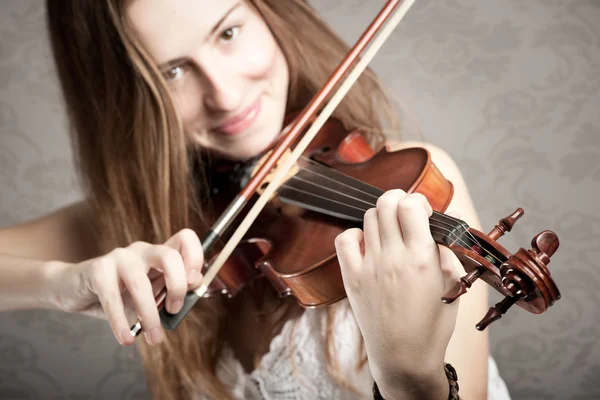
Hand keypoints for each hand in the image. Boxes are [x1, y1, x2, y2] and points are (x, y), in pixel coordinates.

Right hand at [47, 228, 203, 345]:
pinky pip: (112, 297)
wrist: (73, 291)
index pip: (185, 239)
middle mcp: (142, 250)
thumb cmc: (117, 295)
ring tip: (153, 337)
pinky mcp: (97, 269)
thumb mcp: (148, 297)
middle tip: (174, 311)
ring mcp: (119, 257)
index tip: (194, 284)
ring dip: (150, 314)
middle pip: (169, 256)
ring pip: (141, 282)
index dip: (196, 257)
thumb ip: (169, 294)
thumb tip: (190, 293)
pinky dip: (121, 322)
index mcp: (159, 253)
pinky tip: (126, 338)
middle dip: (177, 286)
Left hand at [334, 190, 459, 391]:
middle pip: (386, 204)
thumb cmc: (433, 325)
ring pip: (368, 217)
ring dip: (381, 216)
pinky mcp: (352, 277)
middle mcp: (392, 257)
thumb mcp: (453, 286)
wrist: (403, 357)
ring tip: (390, 231)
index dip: (418, 201)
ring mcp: (369, 266)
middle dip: (398, 199)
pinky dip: (355, 234)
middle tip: (406, 213)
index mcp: (421, 258)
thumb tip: (442, 223)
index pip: (411, 205)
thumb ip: (447, 251)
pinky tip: (368, 244)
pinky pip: (344, 240)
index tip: (423, 212)